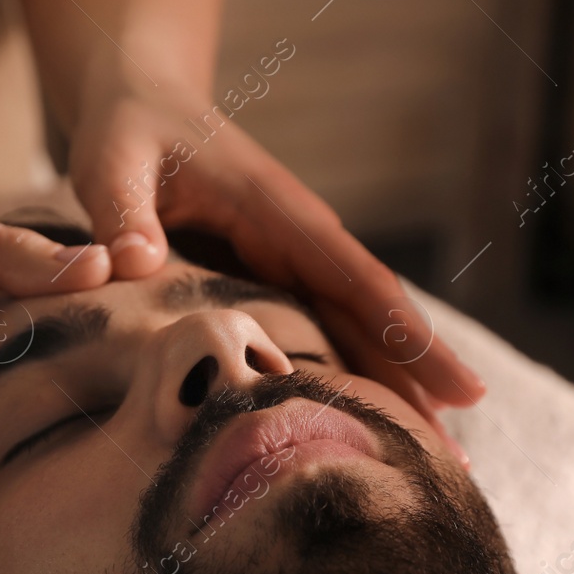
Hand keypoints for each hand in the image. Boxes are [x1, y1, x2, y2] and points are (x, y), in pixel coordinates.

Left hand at [67, 85, 486, 438]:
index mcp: (276, 211)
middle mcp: (300, 241)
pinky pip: (322, 339)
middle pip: (374, 320)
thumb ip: (121, 212)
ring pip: (356, 336)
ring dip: (394, 396)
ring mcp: (292, 266)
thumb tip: (133, 266)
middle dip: (419, 388)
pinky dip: (349, 384)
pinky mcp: (275, 286)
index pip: (355, 280)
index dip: (407, 337)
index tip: (461, 389)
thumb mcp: (112, 162)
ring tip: (432, 469)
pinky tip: (366, 433)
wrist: (142, 104)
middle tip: (457, 466)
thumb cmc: (128, 131)